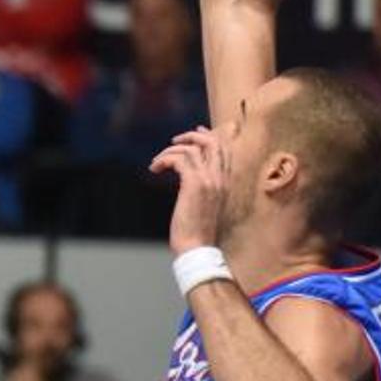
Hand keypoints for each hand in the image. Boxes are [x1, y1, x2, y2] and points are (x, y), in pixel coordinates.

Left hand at [150, 127, 230, 254]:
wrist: (197, 248)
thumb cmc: (197, 231)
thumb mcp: (204, 204)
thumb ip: (201, 187)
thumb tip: (188, 176)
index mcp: (225, 183)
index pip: (224, 150)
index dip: (210, 137)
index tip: (196, 132)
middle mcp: (221, 178)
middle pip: (213, 143)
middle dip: (192, 137)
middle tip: (174, 141)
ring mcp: (209, 180)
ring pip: (192, 149)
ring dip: (170, 151)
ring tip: (157, 163)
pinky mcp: (194, 184)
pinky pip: (179, 160)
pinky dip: (164, 160)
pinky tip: (155, 169)